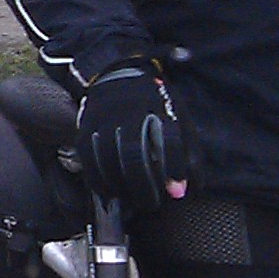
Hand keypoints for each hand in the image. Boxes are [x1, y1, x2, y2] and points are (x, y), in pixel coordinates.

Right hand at [76, 63, 189, 211]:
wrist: (117, 73)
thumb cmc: (153, 104)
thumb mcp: (177, 117)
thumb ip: (188, 151)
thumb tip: (192, 188)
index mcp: (159, 107)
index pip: (170, 140)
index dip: (175, 168)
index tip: (178, 192)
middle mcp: (130, 111)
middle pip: (134, 153)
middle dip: (143, 185)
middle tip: (151, 204)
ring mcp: (104, 118)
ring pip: (108, 158)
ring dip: (120, 187)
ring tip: (131, 202)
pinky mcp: (86, 126)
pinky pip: (89, 158)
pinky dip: (98, 180)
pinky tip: (108, 193)